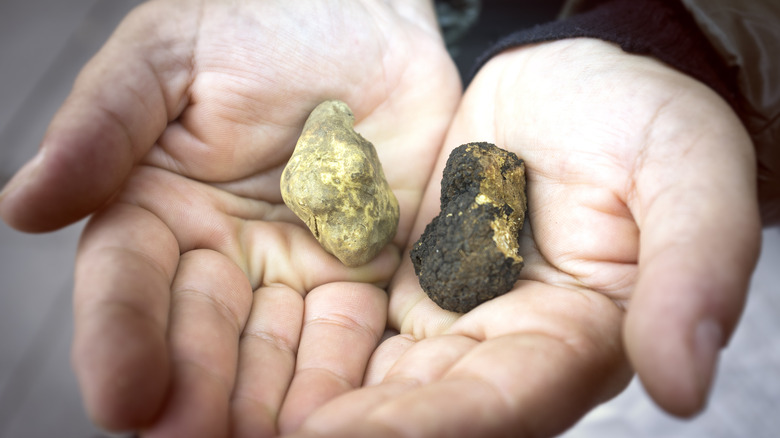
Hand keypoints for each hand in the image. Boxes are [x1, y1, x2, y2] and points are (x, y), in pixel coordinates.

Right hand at [0, 0, 459, 434]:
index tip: (122, 396)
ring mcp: (294, 266)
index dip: (121, 340)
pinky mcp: (362, 268)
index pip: (128, 284)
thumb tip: (24, 205)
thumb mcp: (166, 57)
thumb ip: (103, 127)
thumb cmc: (258, 20)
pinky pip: (350, 330)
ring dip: (266, 403)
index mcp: (158, 206)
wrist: (363, 12)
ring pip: (273, 350)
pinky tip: (335, 415)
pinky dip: (339, 373)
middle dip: (195, 391)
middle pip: (200, 334)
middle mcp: (221, 250)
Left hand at [286, 39, 761, 436]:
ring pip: (383, 378)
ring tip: (254, 418)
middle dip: (362, 427)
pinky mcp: (410, 281)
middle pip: (431, 405)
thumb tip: (684, 383)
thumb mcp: (689, 175)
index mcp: (577, 337)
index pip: (505, 399)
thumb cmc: (642, 121)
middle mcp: (508, 344)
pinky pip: (357, 324)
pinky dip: (313, 350)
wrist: (571, 82)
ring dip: (324, 403)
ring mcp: (452, 315)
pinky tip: (260, 365)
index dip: (435, 425)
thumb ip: (693, 270)